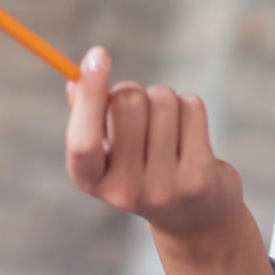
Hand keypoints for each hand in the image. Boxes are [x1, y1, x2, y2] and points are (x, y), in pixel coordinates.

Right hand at [64, 47, 274, 274]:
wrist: (196, 220)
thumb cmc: (143, 171)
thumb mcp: (108, 152)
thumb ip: (88, 118)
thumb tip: (75, 81)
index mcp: (90, 181)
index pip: (83, 138)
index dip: (90, 94)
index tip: (98, 54)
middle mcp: (124, 191)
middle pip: (128, 103)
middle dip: (134, 91)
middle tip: (140, 106)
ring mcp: (164, 187)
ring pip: (163, 99)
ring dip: (165, 101)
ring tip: (167, 128)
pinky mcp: (199, 176)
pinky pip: (191, 107)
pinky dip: (189, 109)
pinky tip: (189, 135)